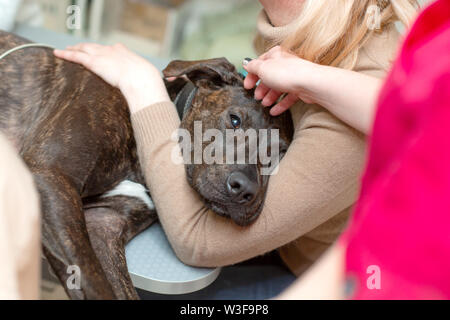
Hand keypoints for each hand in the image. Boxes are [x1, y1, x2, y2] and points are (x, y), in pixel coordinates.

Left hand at [54, 43, 169, 112]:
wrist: (142, 81)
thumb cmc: (148, 84)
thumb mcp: (147, 82)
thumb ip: (143, 87)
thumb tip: (148, 99)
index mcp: (126, 54)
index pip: (113, 49)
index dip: (105, 51)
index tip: (101, 52)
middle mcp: (113, 51)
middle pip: (96, 47)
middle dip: (87, 47)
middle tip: (78, 48)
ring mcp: (103, 55)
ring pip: (84, 48)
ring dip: (74, 48)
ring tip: (65, 50)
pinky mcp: (94, 62)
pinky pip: (77, 56)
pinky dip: (66, 54)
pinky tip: (58, 53)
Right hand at [243, 46, 320, 115]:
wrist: (310, 83)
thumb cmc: (288, 72)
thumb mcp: (263, 68)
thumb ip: (253, 67)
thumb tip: (247, 64)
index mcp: (275, 55)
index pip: (260, 64)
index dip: (252, 75)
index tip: (247, 85)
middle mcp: (285, 64)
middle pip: (269, 77)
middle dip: (261, 88)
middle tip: (256, 96)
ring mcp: (293, 76)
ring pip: (278, 87)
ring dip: (270, 97)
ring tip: (264, 104)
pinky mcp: (300, 88)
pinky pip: (288, 97)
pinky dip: (280, 104)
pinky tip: (274, 111)